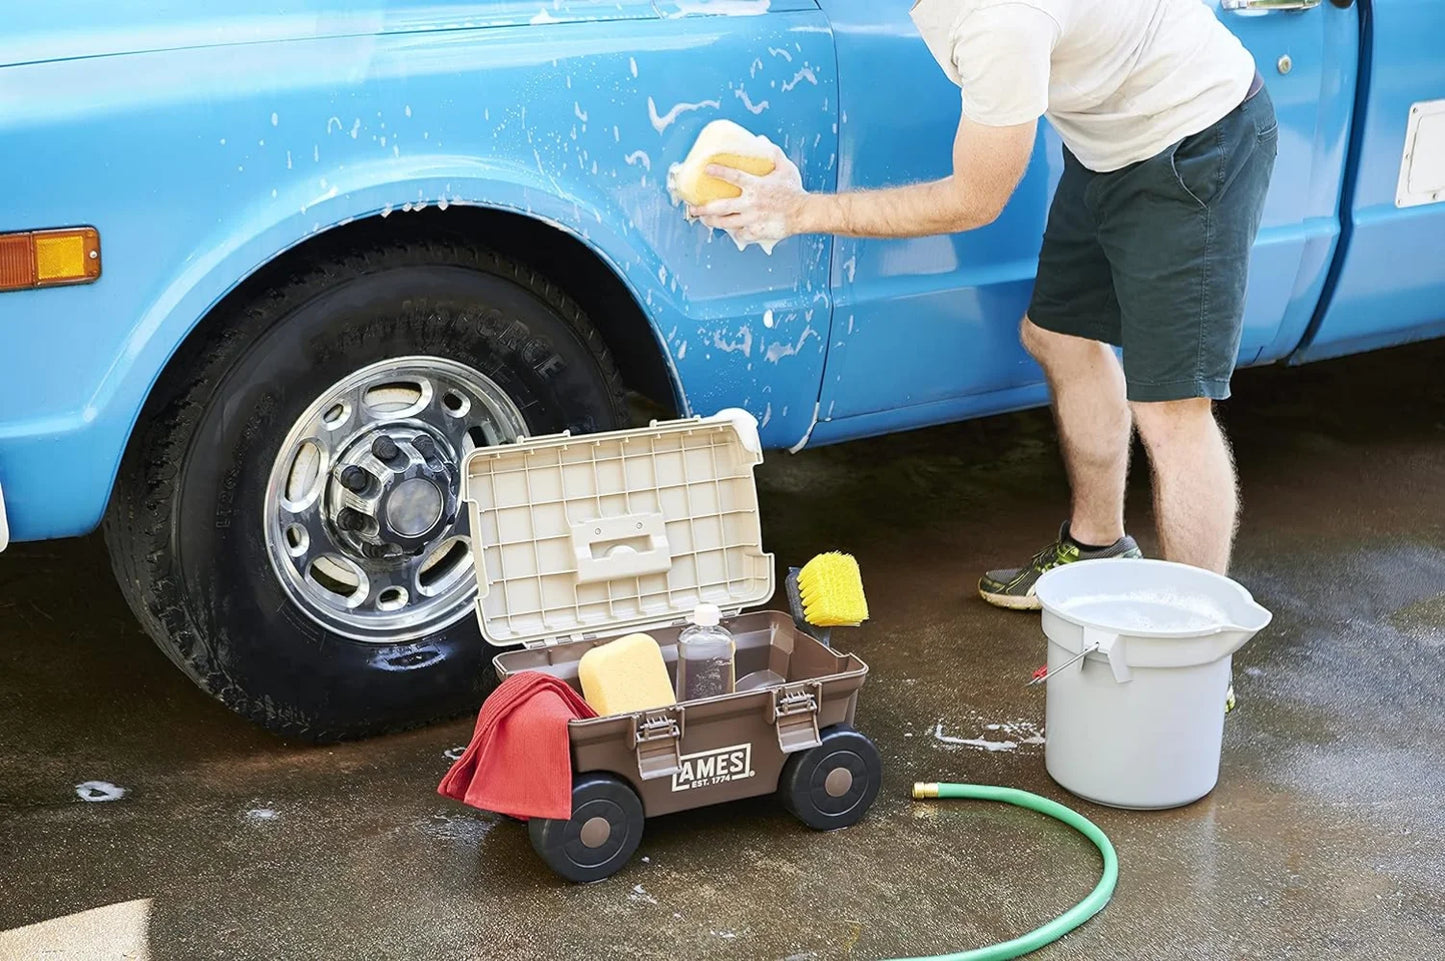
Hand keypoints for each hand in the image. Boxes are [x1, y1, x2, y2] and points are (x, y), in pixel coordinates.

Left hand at [688, 143, 806, 246]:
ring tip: (704, 220)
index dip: (719, 172)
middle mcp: (751, 203)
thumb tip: (760, 141)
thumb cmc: (793, 191)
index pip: (733, 176)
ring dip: (712, 222)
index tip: (706, 169)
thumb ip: (772, 153)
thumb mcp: (785, 168)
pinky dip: (734, 232)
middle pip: (720, 207)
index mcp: (756, 186)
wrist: (803, 213)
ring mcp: (752, 219)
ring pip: (726, 223)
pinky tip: (730, 230)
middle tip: (693, 207)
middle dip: (703, 208)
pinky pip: (740, 234)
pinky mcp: (756, 231)